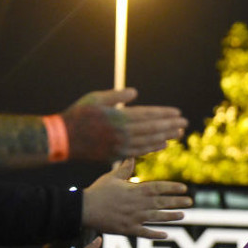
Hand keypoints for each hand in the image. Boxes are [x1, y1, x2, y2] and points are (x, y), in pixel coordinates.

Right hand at [60, 88, 186, 161]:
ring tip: (178, 133)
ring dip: (166, 137)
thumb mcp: (95, 98)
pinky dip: (153, 148)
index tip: (177, 113)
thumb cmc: (78, 115)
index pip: (148, 115)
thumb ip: (116, 95)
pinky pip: (140, 151)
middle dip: (170, 125)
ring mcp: (121, 145)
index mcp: (119, 116)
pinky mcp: (117, 155)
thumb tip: (135, 92)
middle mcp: (122, 132)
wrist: (63, 139)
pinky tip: (163, 144)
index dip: (165, 114)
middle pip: (153, 128)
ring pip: (149, 141)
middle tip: (184, 123)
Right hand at [82, 159, 191, 238]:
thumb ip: (124, 168)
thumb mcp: (111, 177)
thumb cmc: (97, 191)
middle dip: (177, 202)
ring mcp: (133, 217)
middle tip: (191, 201)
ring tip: (183, 216)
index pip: (158, 188)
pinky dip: (155, 234)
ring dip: (171, 217)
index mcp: (135, 190)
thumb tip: (131, 156)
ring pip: (156, 217)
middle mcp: (137, 204)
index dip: (172, 188)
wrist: (83, 209)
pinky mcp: (127, 229)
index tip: (184, 188)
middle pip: (161, 202)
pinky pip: (144, 233)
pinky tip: (166, 235)